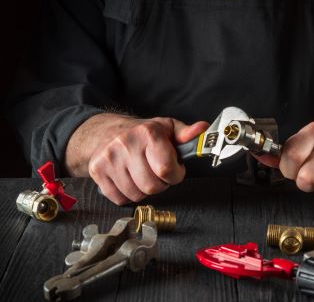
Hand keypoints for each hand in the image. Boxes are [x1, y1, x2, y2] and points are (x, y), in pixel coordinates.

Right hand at [65, 114, 207, 204]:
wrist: (107, 132)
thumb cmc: (142, 133)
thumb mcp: (167, 128)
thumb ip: (186, 134)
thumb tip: (203, 129)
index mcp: (147, 133)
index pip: (166, 169)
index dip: (176, 175)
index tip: (176, 170)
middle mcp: (125, 144)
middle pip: (151, 186)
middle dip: (161, 184)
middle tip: (159, 173)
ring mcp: (109, 158)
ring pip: (136, 195)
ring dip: (145, 190)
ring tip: (144, 175)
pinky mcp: (97, 171)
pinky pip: (120, 199)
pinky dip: (128, 194)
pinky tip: (130, 180)